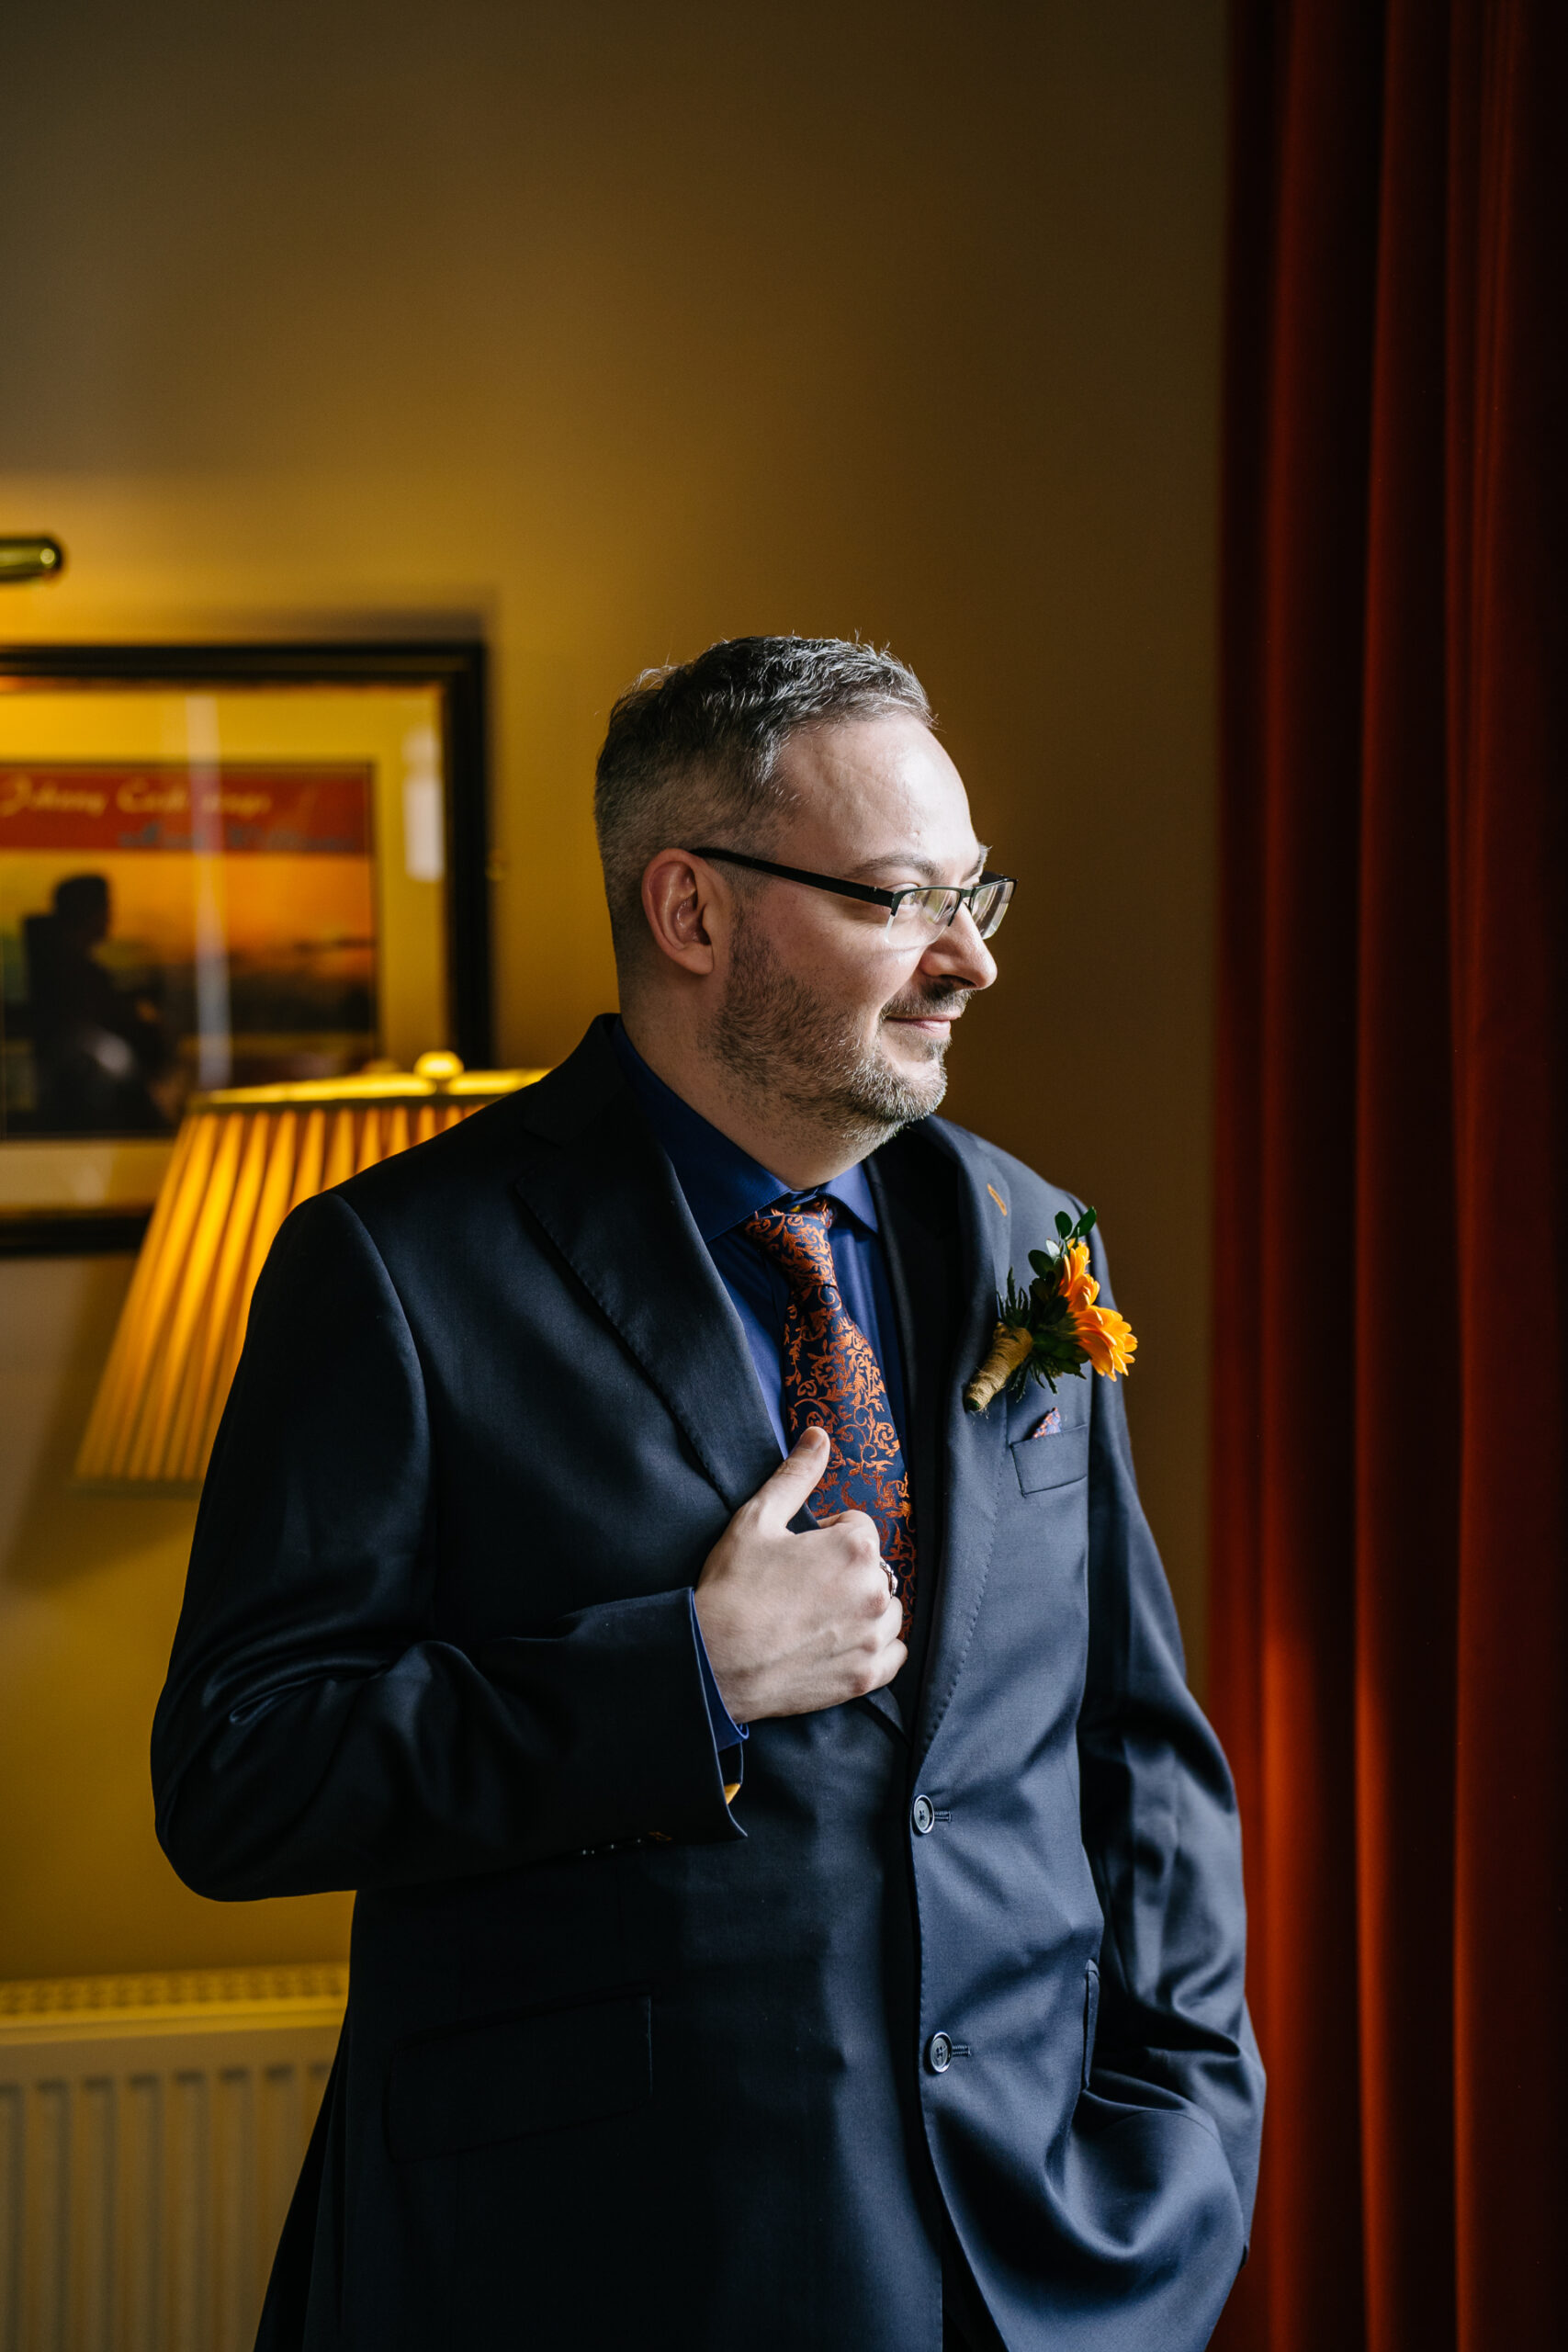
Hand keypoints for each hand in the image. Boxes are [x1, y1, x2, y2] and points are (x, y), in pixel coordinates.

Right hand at [693, 1425, 906, 1720]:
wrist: (713, 1659)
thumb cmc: (733, 1587)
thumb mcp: (757, 1519)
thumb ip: (796, 1475)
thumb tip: (818, 1436)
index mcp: (855, 1547)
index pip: (860, 1527)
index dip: (827, 1536)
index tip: (799, 1553)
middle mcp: (874, 1591)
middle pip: (874, 1568)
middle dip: (846, 1572)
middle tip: (802, 1587)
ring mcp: (872, 1637)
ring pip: (887, 1609)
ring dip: (863, 1607)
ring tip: (819, 1614)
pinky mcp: (864, 1676)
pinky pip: (893, 1655)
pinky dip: (875, 1647)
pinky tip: (842, 1642)